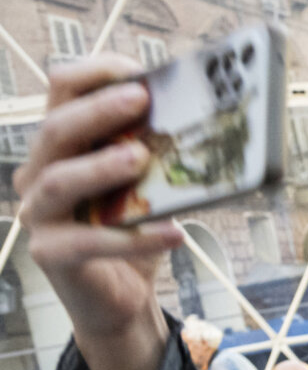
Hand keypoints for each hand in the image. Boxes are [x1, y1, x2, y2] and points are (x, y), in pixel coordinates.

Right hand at [15, 58, 179, 369]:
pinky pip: (88, 241)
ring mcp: (39, 215)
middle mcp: (39, 173)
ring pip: (57, 181)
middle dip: (97, 110)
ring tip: (140, 159)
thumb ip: (158, 153)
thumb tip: (206, 120)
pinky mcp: (51, 254)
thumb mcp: (148, 184)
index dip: (95, 74)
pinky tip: (174, 233)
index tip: (137, 70)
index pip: (61, 92)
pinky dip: (133, 237)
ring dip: (100, 166)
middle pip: (55, 130)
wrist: (122, 298)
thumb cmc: (133, 231)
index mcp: (62, 146)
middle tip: (139, 100)